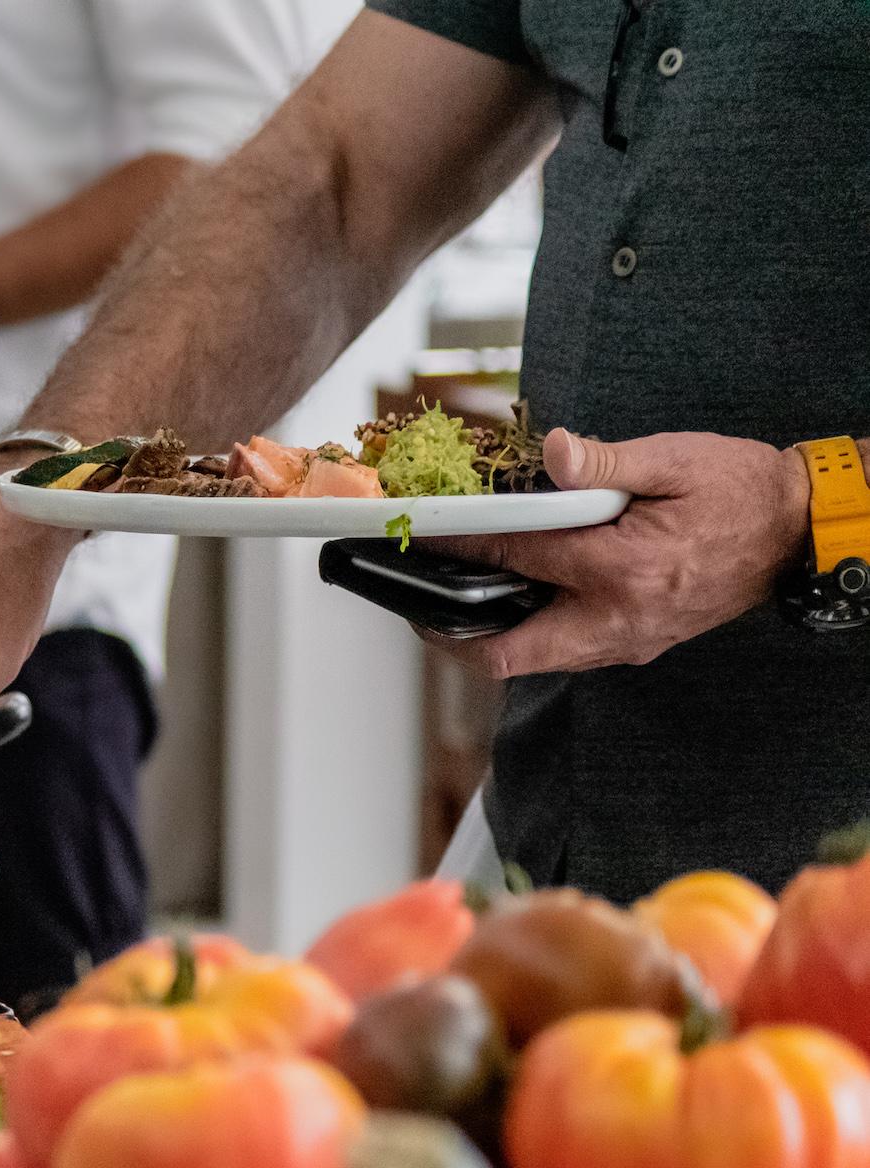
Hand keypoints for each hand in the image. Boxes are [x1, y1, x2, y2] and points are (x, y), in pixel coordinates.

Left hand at [426, 427, 810, 675]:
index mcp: (623, 568)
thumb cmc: (740, 491)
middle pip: (510, 653)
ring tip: (457, 604)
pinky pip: (566, 655)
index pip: (516, 556)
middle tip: (422, 608)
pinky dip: (531, 635)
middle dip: (455, 636)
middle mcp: (619, 618)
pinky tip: (516, 601)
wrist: (797, 532)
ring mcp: (629, 640)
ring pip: (536, 662)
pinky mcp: (638, 644)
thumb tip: (553, 452)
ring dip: (492, 639)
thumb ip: (607, 461)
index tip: (424, 534)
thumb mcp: (675, 460)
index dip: (461, 543)